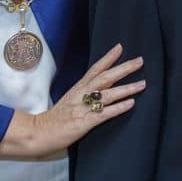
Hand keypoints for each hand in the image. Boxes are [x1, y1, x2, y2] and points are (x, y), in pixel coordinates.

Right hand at [0, 43, 144, 158]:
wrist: (39, 132)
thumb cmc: (54, 119)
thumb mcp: (69, 101)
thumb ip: (83, 94)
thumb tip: (98, 90)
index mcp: (78, 88)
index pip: (95, 69)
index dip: (108, 58)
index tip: (120, 47)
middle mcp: (82, 94)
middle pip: (105, 77)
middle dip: (124, 68)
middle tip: (140, 61)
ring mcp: (84, 107)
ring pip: (108, 94)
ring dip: (127, 88)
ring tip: (142, 83)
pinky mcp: (85, 122)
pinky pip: (105, 113)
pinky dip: (119, 107)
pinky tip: (131, 104)